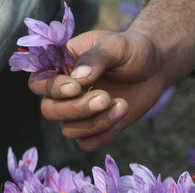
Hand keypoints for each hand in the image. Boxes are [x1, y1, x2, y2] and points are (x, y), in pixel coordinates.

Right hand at [28, 0, 194, 150]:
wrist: (154, 68)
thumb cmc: (132, 50)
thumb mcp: (117, 45)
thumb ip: (97, 57)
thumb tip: (79, 77)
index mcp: (60, 66)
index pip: (39, 83)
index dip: (53, 88)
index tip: (77, 87)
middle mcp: (64, 92)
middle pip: (50, 111)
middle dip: (77, 109)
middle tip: (106, 97)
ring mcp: (79, 113)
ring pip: (69, 131)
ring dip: (96, 122)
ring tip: (122, 105)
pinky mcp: (96, 128)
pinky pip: (87, 144)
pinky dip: (103, 136)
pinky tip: (121, 117)